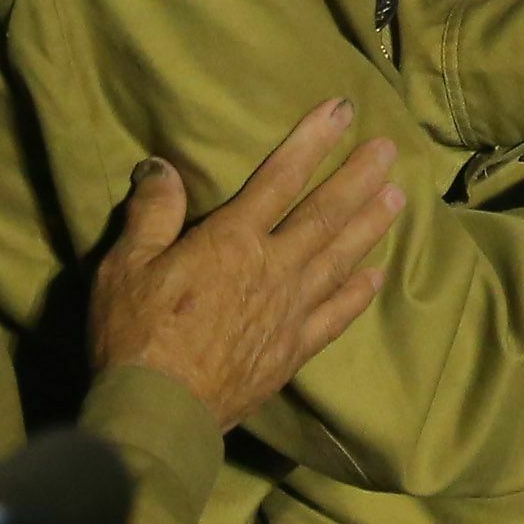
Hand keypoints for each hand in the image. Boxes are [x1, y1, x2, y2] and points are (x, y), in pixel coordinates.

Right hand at [85, 98, 402, 430]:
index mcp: (232, 240)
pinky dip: (359, 293)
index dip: (313, 140)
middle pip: (325, 212)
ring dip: (371, 225)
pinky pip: (336, 316)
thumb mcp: (125, 266)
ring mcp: (290, 311)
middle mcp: (273, 268)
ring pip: (341, 257)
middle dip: (359, 176)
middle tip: (390, 149)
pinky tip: (377, 276)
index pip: (280, 177)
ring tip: (399, 196)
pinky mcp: (293, 351)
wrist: (157, 413)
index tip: (343, 110)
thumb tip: (161, 165)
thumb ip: (151, 213)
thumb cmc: (133, 336)